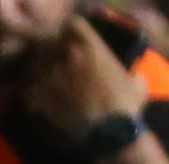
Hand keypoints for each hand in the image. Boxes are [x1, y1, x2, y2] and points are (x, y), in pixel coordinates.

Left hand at [28, 12, 142, 132]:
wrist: (110, 133)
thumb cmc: (127, 107)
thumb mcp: (138, 85)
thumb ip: (132, 74)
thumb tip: (135, 77)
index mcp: (94, 48)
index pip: (74, 25)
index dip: (70, 33)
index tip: (71, 43)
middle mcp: (71, 57)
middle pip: (52, 45)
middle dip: (53, 56)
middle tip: (58, 70)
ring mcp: (54, 76)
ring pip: (37, 67)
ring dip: (40, 76)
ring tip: (46, 87)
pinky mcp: (42, 98)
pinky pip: (29, 92)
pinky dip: (32, 98)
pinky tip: (39, 105)